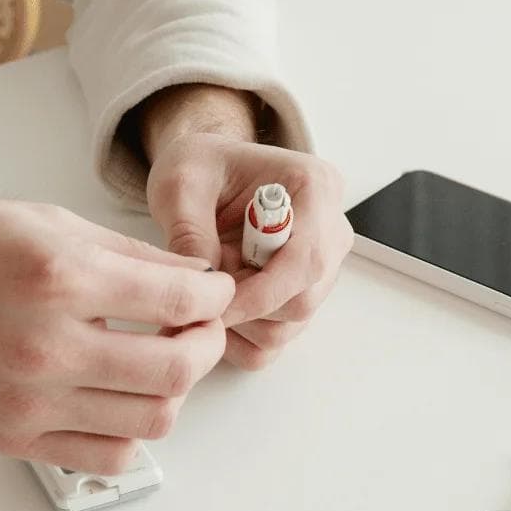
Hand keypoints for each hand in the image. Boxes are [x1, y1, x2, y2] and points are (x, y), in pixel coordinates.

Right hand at [0, 198, 233, 472]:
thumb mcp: (44, 221)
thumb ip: (128, 256)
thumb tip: (195, 280)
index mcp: (58, 278)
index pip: (178, 301)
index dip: (215, 297)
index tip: (214, 294)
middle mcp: (47, 346)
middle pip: (176, 370)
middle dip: (207, 346)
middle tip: (200, 330)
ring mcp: (30, 402)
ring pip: (151, 420)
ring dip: (175, 391)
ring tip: (160, 363)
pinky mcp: (15, 438)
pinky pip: (107, 458)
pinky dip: (132, 433)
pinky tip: (122, 400)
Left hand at [141, 87, 352, 368]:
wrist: (206, 175)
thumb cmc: (201, 168)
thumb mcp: (181, 183)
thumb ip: (190, 231)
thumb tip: (204, 282)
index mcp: (315, 188)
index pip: (306, 260)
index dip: (260, 293)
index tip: (212, 304)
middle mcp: (330, 232)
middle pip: (302, 301)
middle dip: (246, 308)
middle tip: (202, 289)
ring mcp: (320, 270)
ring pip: (289, 327)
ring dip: (241, 323)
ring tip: (209, 288)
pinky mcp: (300, 297)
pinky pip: (275, 342)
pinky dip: (240, 338)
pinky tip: (217, 309)